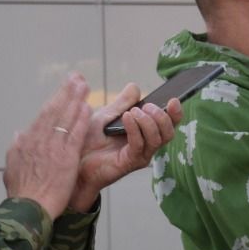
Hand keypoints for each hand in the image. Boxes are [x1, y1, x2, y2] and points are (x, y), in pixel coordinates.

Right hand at [4, 75, 92, 216]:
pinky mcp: (65, 157)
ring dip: (75, 99)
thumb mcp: (11, 167)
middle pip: (54, 110)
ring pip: (65, 118)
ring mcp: (53, 147)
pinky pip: (75, 134)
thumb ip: (16, 148)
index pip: (43, 115)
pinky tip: (87, 108)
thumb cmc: (21, 192)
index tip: (64, 89)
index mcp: (26, 141)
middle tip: (76, 77)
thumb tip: (18, 134)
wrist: (29, 208)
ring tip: (84, 85)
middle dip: (66, 92)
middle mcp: (39, 140)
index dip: (55, 100)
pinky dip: (80, 119)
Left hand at [67, 82, 181, 212]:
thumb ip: (122, 103)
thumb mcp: (106, 116)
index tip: (174, 100)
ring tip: (134, 112)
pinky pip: (139, 145)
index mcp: (144, 133)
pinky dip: (135, 129)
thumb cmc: (88, 141)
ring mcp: (139, 155)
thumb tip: (135, 87)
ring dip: (149, 122)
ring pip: (157, 139)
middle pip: (168, 132)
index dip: (175, 113)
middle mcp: (146, 145)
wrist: (73, 159)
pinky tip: (127, 118)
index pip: (168, 124)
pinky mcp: (129, 162)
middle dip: (162, 117)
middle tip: (148, 107)